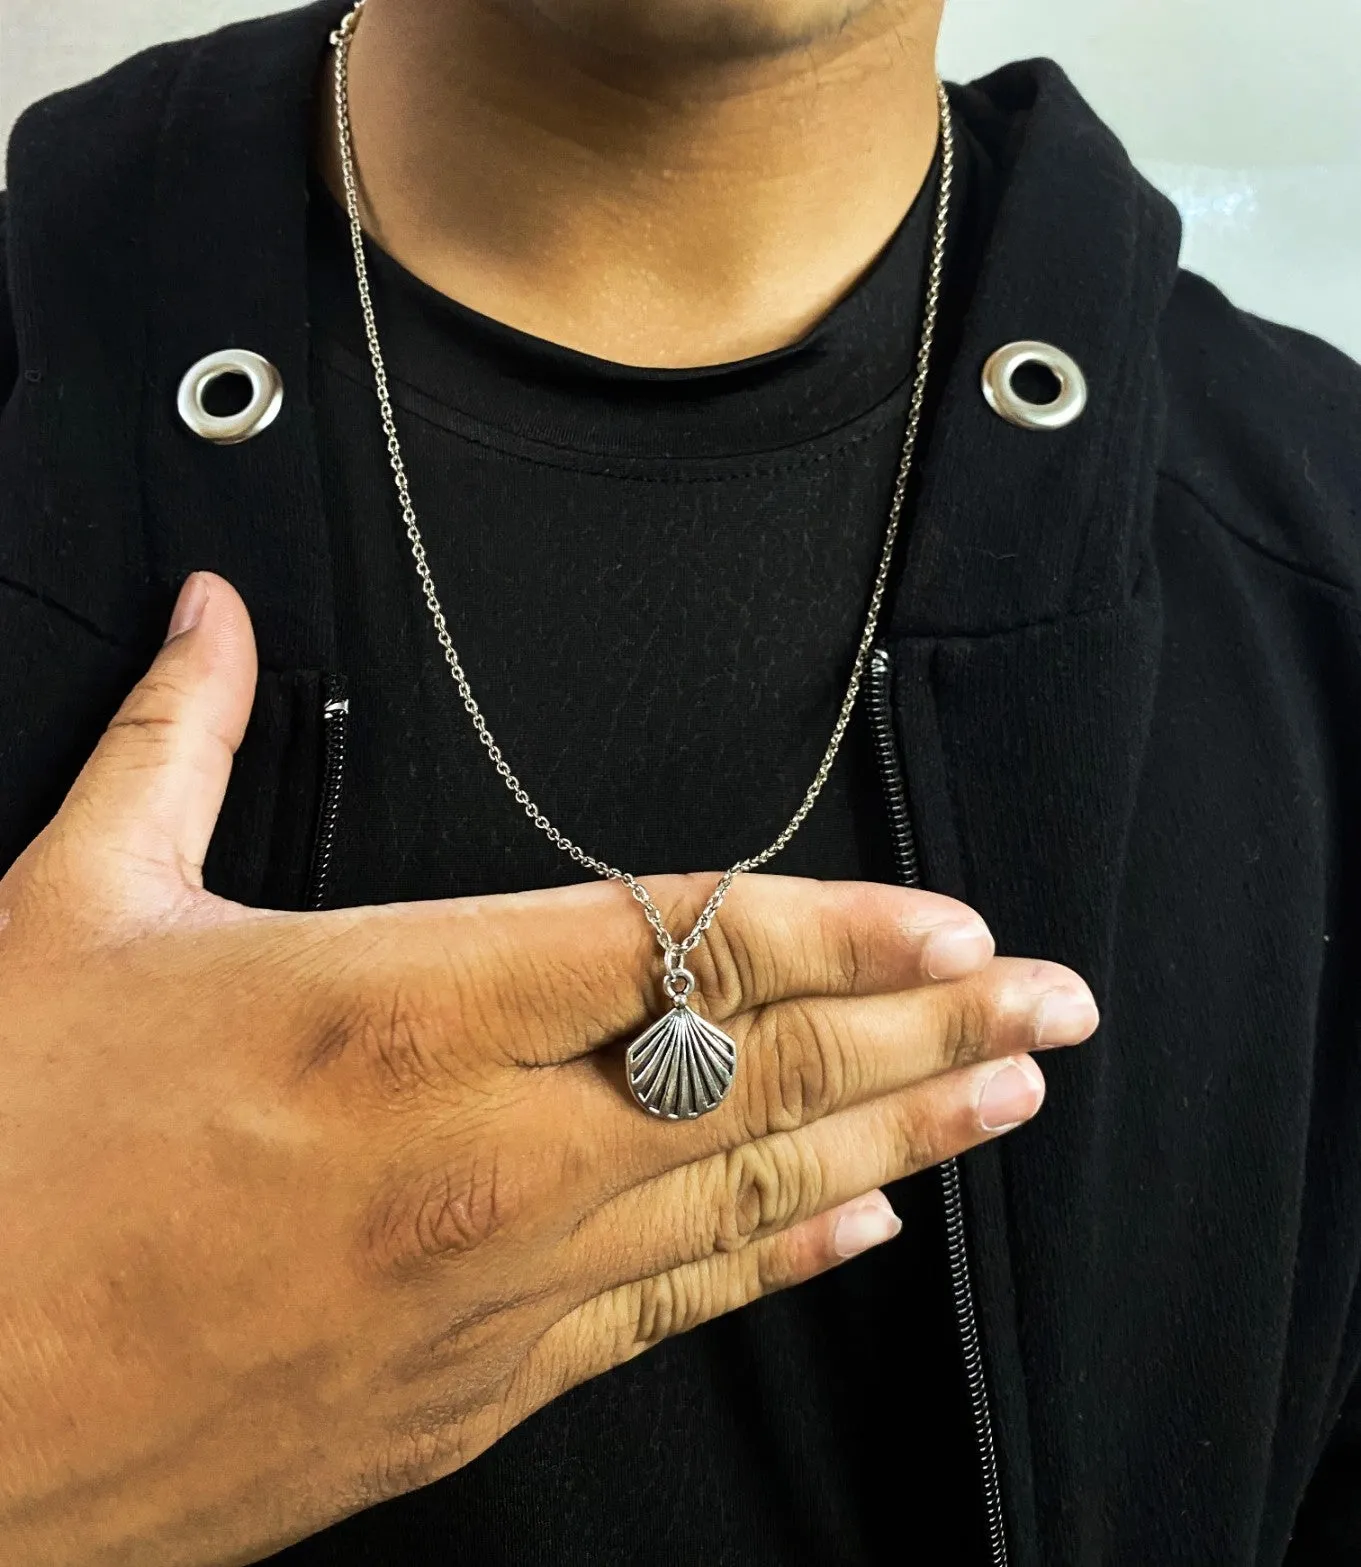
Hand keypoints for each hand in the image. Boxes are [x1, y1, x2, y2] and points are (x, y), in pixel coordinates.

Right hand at [0, 573, 1097, 1565]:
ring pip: (742, 1195)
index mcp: (388, 1011)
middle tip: (1056, 1010)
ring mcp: (487, 1291)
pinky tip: (854, 1225)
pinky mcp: (466, 1393)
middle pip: (758, 1073)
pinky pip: (663, 1311)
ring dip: (895, 1139)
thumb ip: (175, 749)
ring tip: (1003, 1099)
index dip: (840, 931)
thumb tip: (209, 616)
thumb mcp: (67, 915)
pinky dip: (771, 1257)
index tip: (954, 925)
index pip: (679, 944)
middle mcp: (475, 1156)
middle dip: (931, 1034)